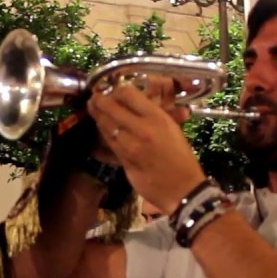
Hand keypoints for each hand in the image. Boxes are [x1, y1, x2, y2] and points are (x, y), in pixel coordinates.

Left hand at [86, 77, 204, 214]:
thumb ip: (153, 115)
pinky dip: (103, 132)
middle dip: (98, 100)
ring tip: (93, 109)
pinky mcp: (123, 160)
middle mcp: (141, 128)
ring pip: (105, 125)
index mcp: (157, 117)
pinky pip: (108, 141)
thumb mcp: (173, 129)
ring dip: (97, 115)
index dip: (116, 89)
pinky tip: (102, 127)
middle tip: (94, 97)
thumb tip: (135, 103)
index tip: (112, 89)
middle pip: (110, 107)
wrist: (182, 188)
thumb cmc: (181, 157)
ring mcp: (130, 145)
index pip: (128, 93)